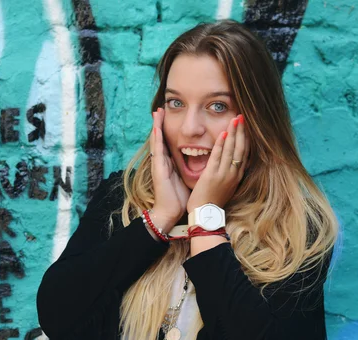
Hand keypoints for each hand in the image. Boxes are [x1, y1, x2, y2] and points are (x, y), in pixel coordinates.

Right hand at [149, 107, 189, 231]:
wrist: (170, 212)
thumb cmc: (180, 199)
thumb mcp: (187, 180)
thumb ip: (191, 170)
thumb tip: (202, 164)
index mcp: (171, 164)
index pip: (171, 143)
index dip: (172, 130)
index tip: (171, 118)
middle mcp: (164, 162)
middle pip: (162, 138)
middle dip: (160, 123)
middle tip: (160, 108)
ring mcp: (159, 165)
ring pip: (157, 141)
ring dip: (156, 126)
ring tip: (156, 112)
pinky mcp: (158, 169)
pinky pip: (158, 151)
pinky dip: (156, 139)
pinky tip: (156, 128)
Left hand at [187, 114, 248, 212]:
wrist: (205, 214)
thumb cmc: (213, 201)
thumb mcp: (227, 187)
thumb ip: (230, 174)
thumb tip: (234, 164)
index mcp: (237, 176)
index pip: (245, 153)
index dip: (246, 138)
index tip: (246, 126)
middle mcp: (233, 174)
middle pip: (241, 148)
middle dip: (242, 131)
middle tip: (243, 117)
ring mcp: (224, 174)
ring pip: (231, 150)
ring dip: (233, 133)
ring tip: (235, 119)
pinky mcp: (212, 175)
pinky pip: (218, 156)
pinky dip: (221, 144)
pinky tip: (223, 133)